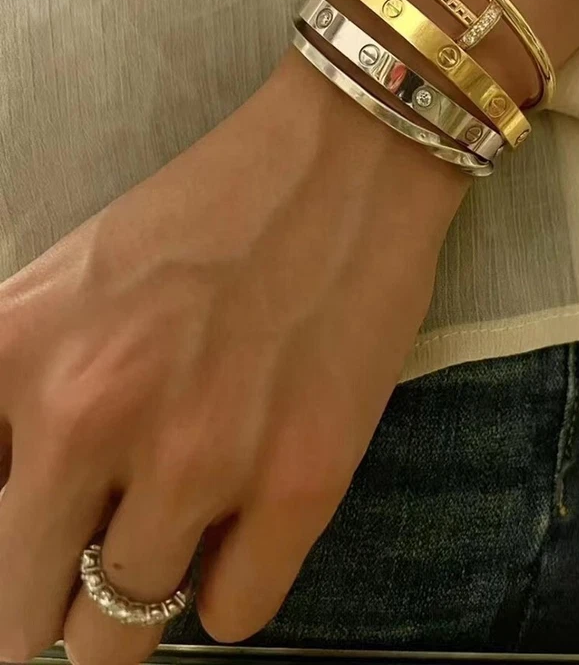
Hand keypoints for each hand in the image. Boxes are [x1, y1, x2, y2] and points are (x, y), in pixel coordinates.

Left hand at [0, 52, 466, 664]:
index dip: (3, 541)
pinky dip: (228, 591)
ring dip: (136, 602)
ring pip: (121, 636)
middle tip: (87, 560)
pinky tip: (242, 531)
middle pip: (22, 613)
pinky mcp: (300, 483)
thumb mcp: (70, 282)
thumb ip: (17, 394)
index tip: (33, 538)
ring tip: (168, 542)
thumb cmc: (209, 210)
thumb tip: (16, 491)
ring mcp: (201, 459)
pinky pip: (233, 618)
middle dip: (48, 598)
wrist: (342, 164)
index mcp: (18, 355)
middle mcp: (90, 418)